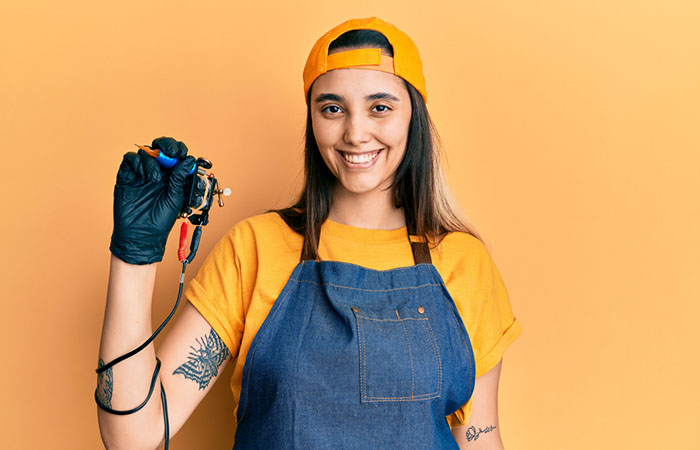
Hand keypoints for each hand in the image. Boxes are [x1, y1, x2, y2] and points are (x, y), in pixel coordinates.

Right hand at [109, 137, 194, 264]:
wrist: (142, 235)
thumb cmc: (161, 220)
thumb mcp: (175, 197)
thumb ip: (179, 177)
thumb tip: (189, 159)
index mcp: (171, 176)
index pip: (175, 154)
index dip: (178, 149)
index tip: (182, 152)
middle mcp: (156, 172)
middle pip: (159, 148)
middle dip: (166, 145)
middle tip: (171, 152)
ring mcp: (140, 174)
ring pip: (145, 153)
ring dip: (152, 161)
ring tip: (154, 179)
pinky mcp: (126, 177)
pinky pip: (129, 160)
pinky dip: (136, 162)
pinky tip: (142, 175)